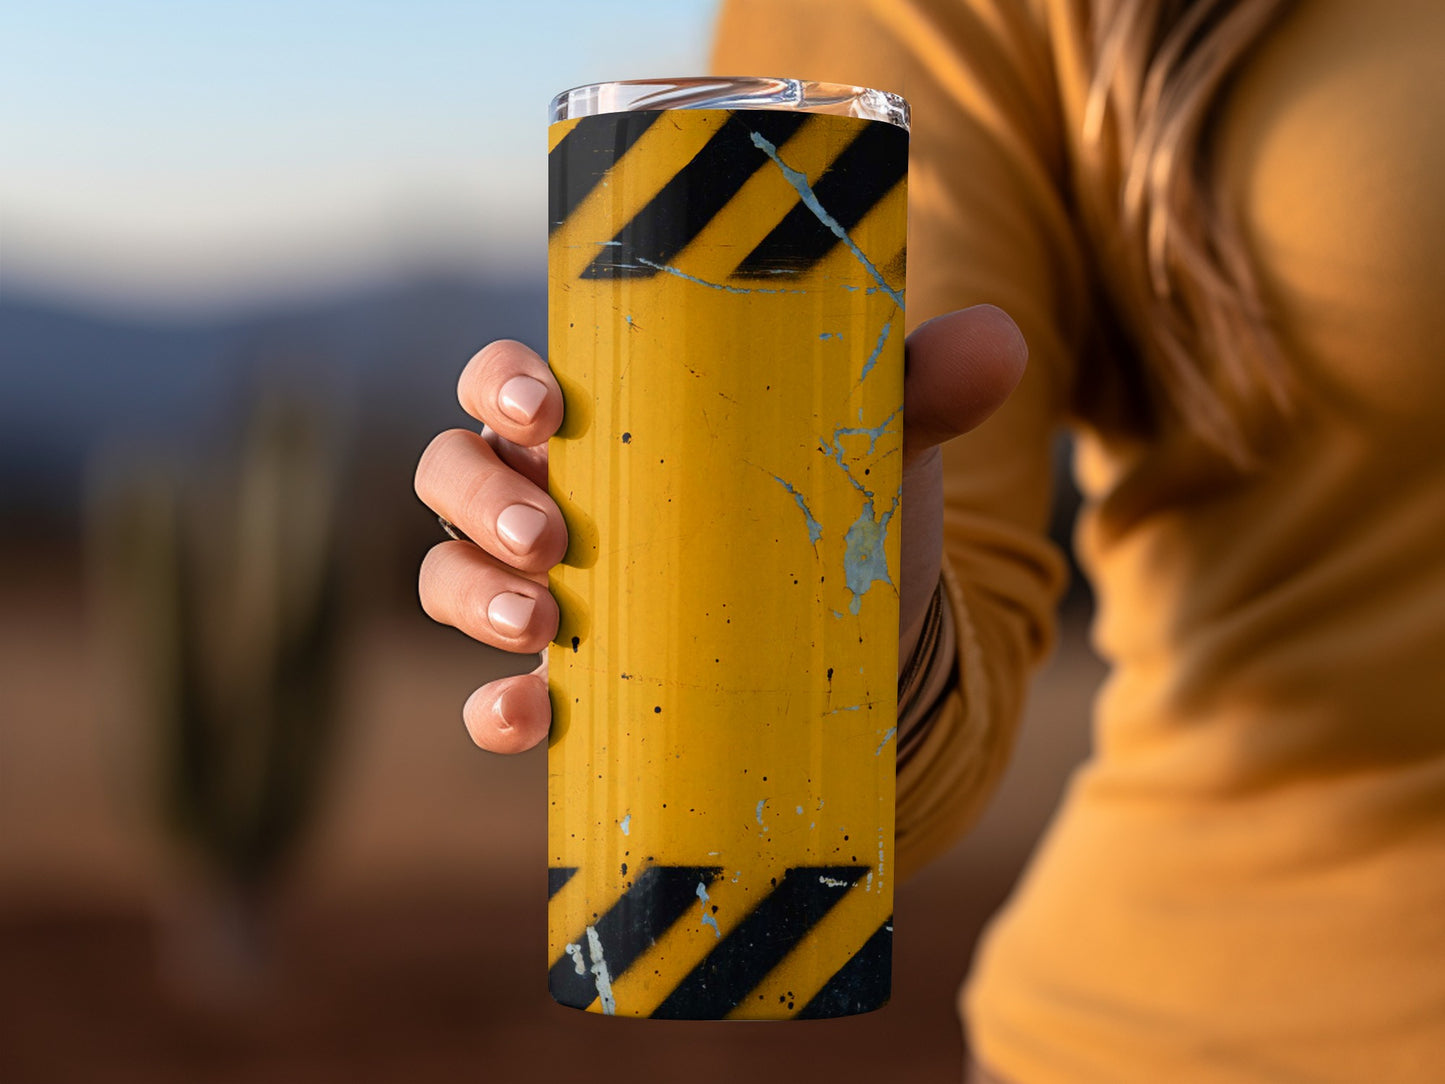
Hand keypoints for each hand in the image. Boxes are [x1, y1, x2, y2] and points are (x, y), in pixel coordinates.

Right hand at [415, 306, 1026, 754]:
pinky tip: (528, 717)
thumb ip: (918, 392)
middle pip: (457, 471)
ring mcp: (550, 595)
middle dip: (482, 498)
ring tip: (542, 623)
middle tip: (551, 538)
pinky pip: (497, 696)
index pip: (511, 379)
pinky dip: (497, 709)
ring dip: (469, 594)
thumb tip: (1002, 343)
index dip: (499, 382)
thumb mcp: (873, 453)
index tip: (543, 405)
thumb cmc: (839, 519)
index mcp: (609, 422)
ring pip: (448, 575)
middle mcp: (557, 498)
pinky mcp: (569, 684)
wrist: (865, 649)